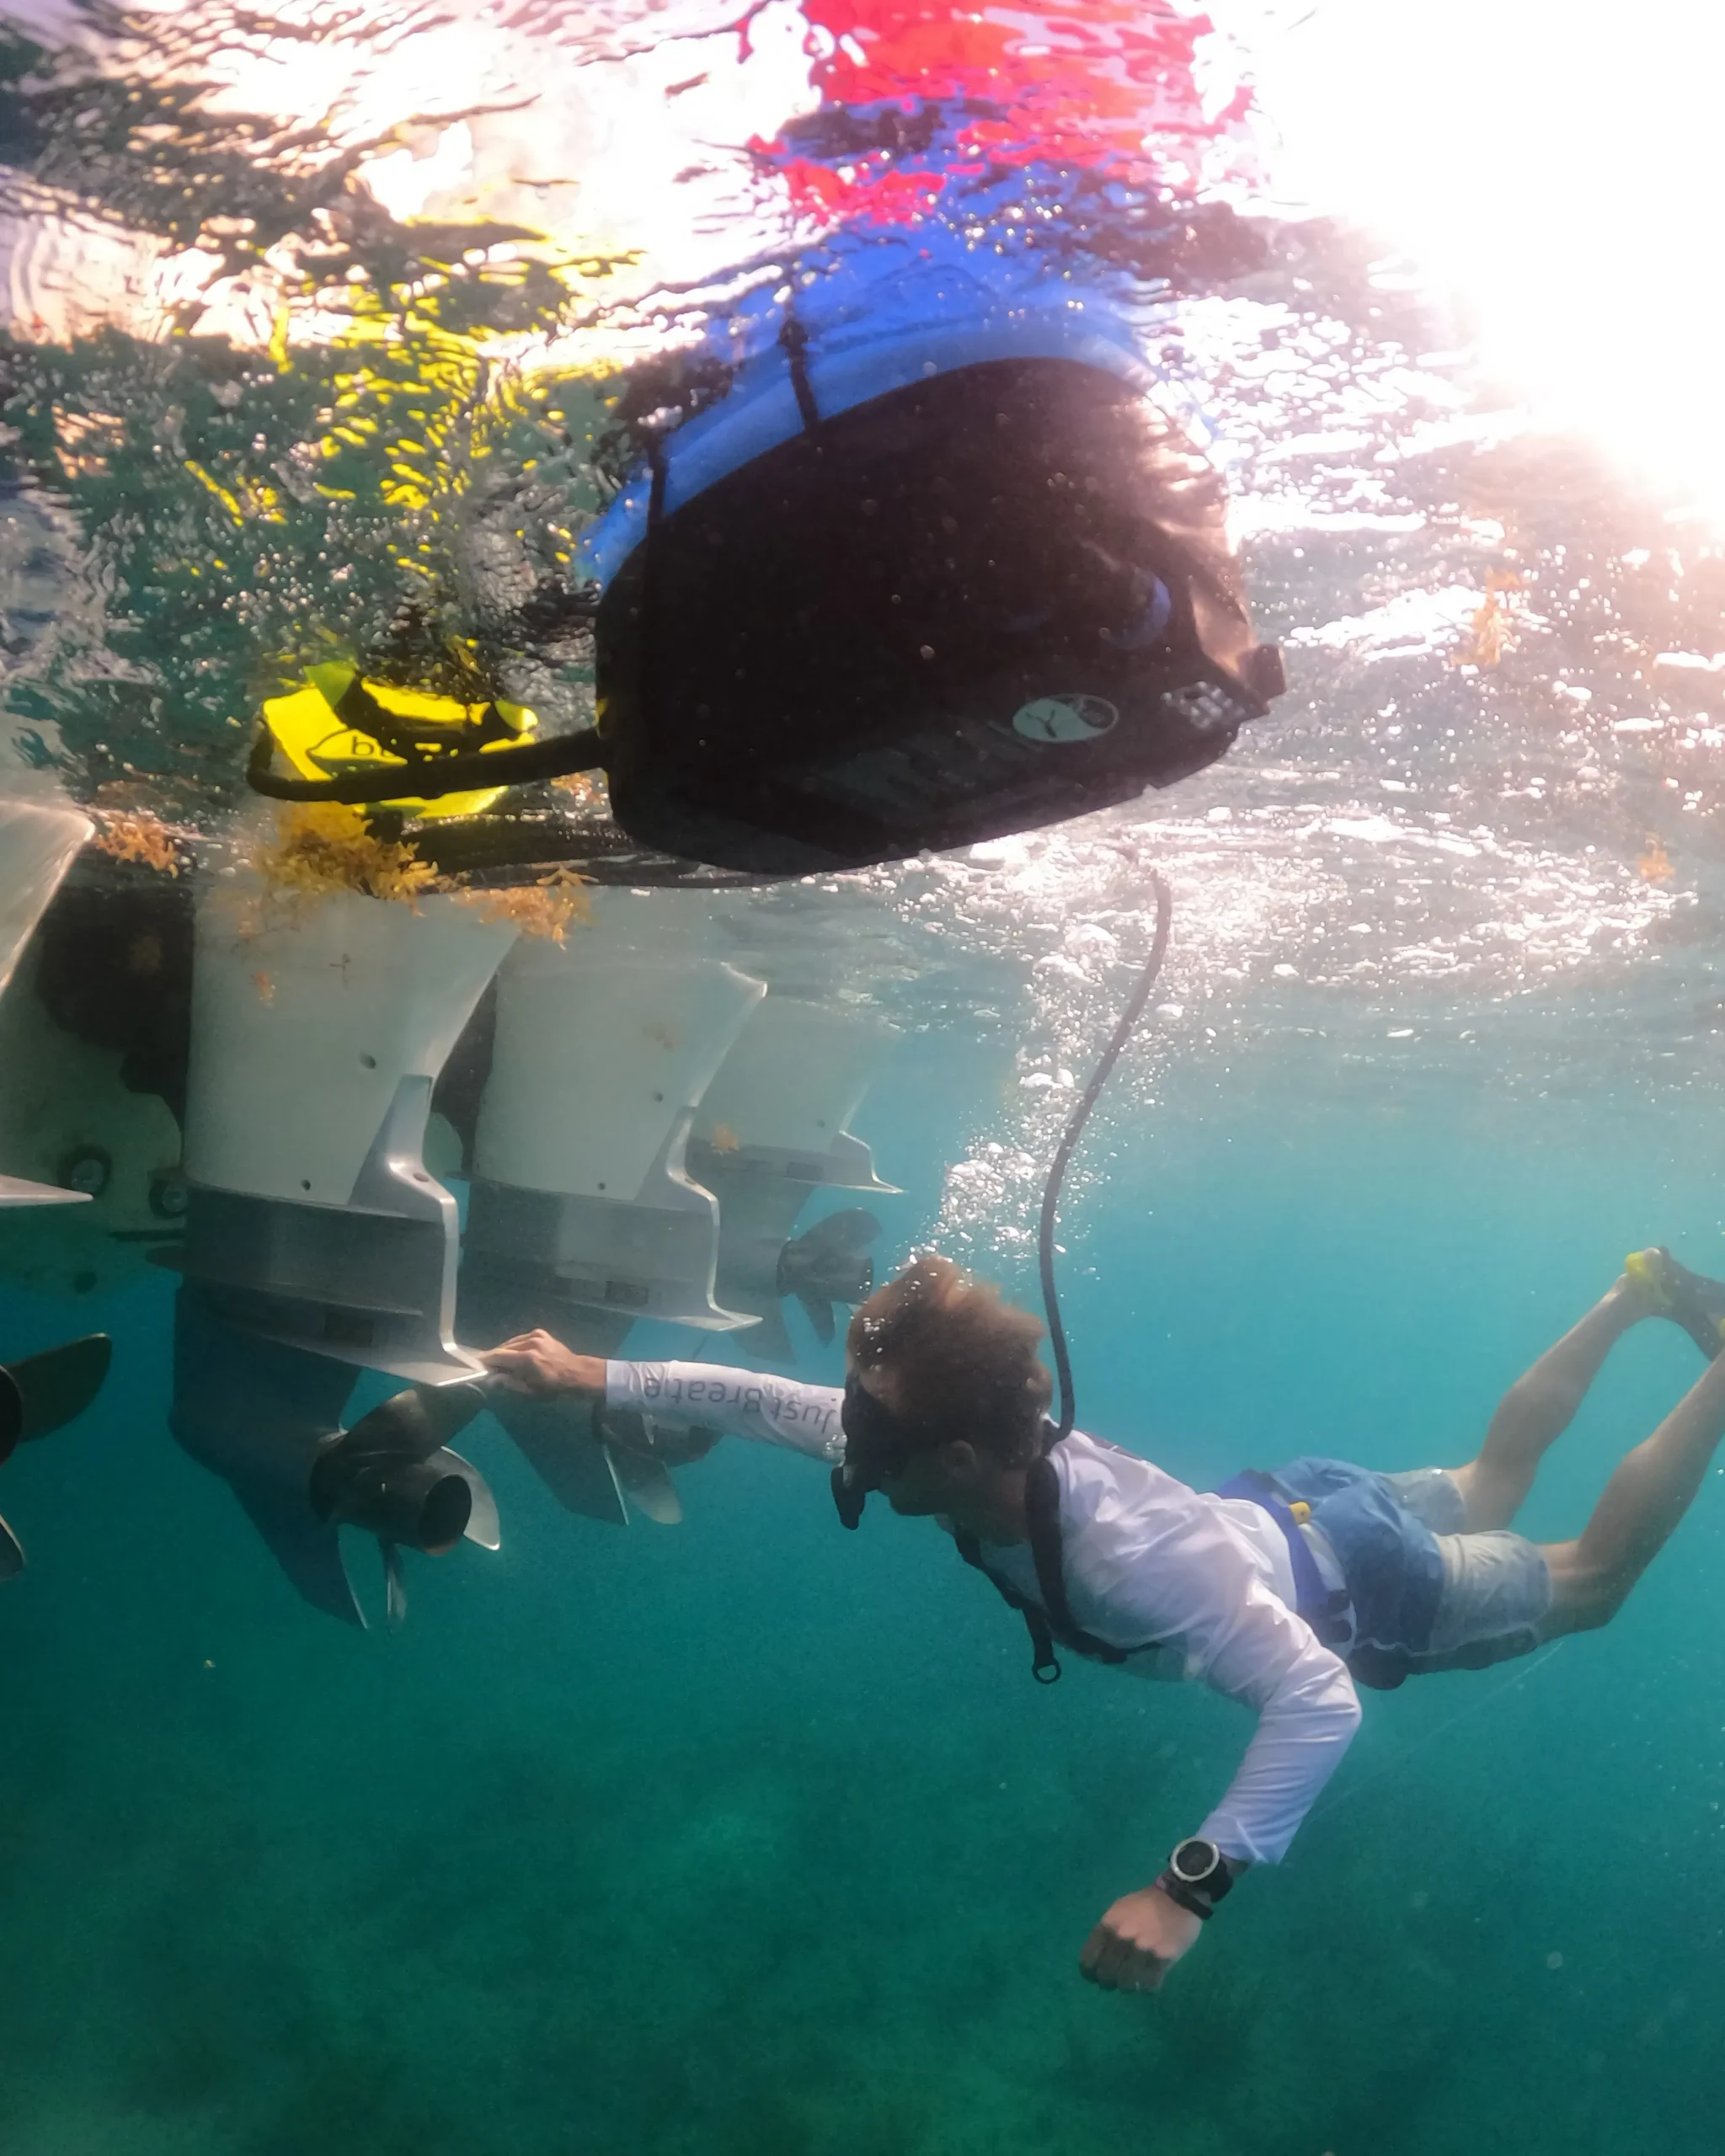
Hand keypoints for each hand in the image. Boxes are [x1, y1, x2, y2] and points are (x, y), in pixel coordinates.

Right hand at [480, 1331, 606, 1399]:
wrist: (575, 1372)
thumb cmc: (553, 1386)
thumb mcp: (530, 1391)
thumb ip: (509, 1383)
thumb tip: (491, 1379)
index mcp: (528, 1358)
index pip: (499, 1355)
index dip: (486, 1359)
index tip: (477, 1364)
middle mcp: (531, 1343)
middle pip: (504, 1347)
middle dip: (495, 1357)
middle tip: (489, 1367)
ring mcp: (537, 1335)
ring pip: (512, 1342)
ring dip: (504, 1351)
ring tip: (501, 1362)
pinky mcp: (541, 1332)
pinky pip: (521, 1339)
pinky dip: (515, 1346)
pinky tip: (515, 1355)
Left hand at [1079, 1883, 1203, 1992]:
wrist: (1178, 1897)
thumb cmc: (1146, 1904)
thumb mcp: (1119, 1910)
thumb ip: (1108, 1931)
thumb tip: (1099, 1956)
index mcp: (1109, 1925)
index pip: (1088, 1959)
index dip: (1090, 1972)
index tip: (1095, 1976)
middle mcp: (1122, 1938)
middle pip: (1106, 1974)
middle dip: (1108, 1982)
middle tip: (1116, 1981)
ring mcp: (1142, 1949)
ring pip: (1126, 1983)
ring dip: (1128, 1986)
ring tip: (1134, 1982)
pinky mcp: (1162, 1958)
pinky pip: (1149, 1985)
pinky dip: (1147, 1988)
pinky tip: (1150, 1982)